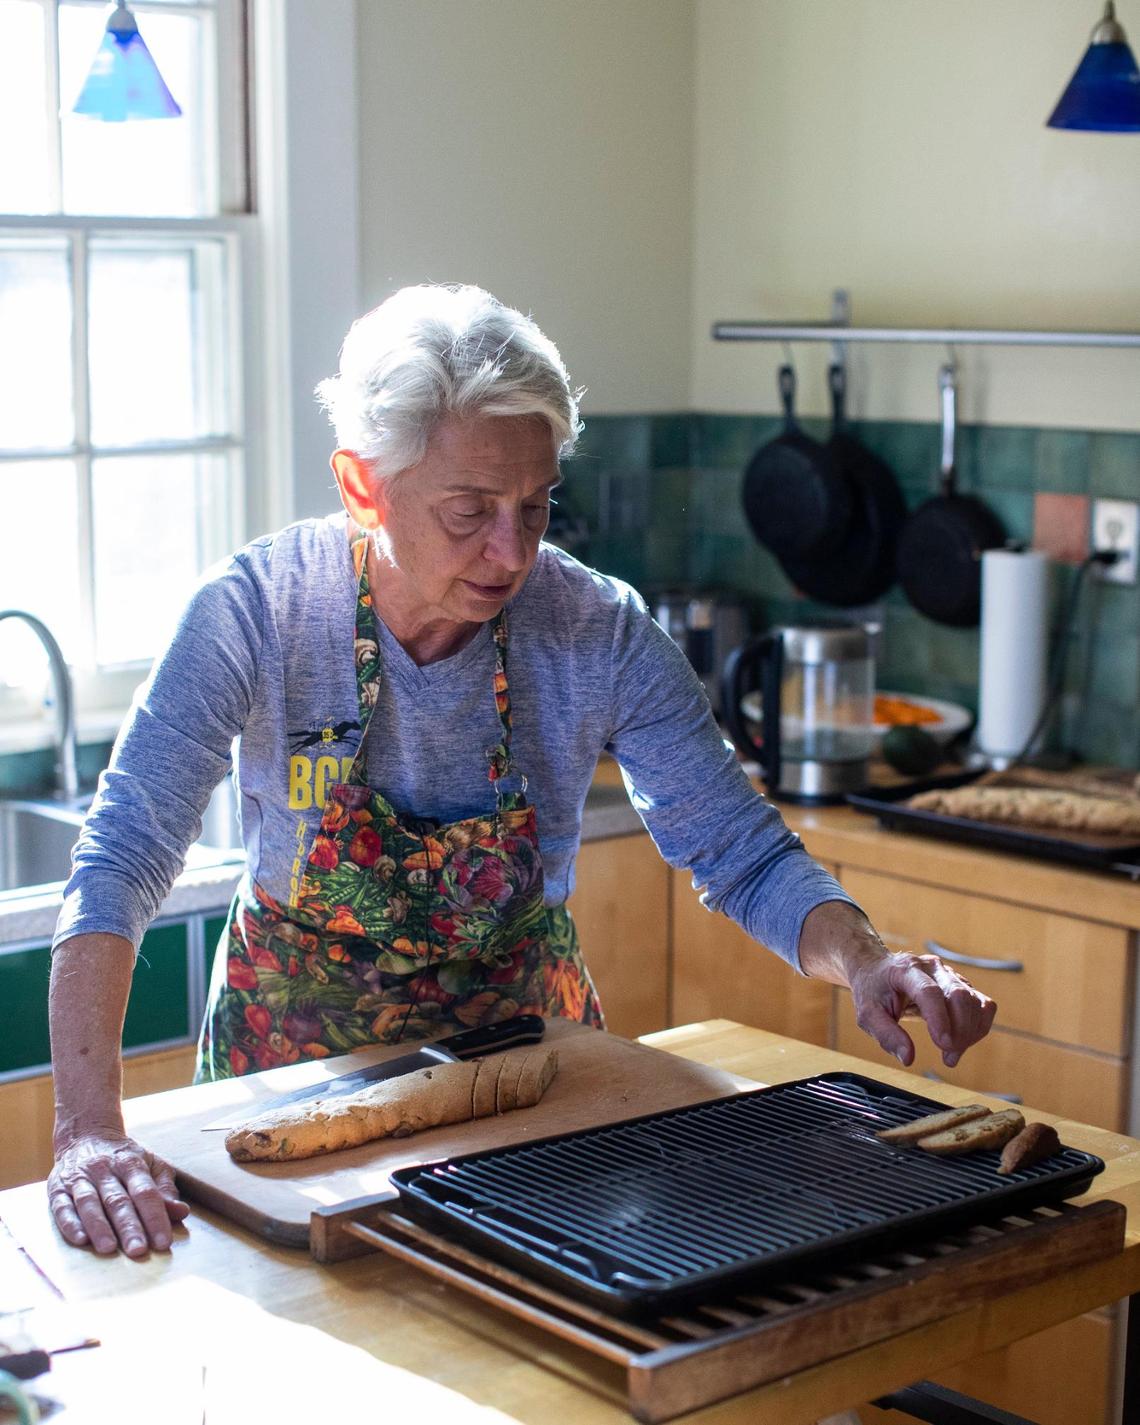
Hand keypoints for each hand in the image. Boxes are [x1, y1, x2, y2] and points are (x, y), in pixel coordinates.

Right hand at [47, 1131, 189, 1257]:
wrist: (85, 1135)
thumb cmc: (124, 1158)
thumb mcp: (150, 1164)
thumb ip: (164, 1189)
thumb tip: (181, 1212)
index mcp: (131, 1163)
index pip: (145, 1192)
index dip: (155, 1217)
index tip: (164, 1242)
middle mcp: (105, 1169)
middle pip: (118, 1200)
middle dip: (129, 1227)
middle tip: (138, 1251)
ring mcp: (80, 1177)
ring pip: (89, 1203)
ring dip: (99, 1227)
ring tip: (108, 1248)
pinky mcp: (58, 1187)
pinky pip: (62, 1206)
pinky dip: (70, 1223)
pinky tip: (79, 1239)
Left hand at [798, 900, 996, 1067]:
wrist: (878, 970)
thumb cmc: (873, 990)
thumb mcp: (867, 1014)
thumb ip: (886, 1035)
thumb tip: (908, 1058)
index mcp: (906, 970)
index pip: (929, 991)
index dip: (939, 1018)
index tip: (943, 1044)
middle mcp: (932, 967)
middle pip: (958, 995)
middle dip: (958, 1030)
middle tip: (946, 1055)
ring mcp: (950, 974)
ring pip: (974, 1002)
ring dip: (969, 1033)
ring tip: (950, 1054)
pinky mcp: (962, 985)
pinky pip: (983, 1006)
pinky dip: (978, 1028)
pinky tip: (962, 1042)